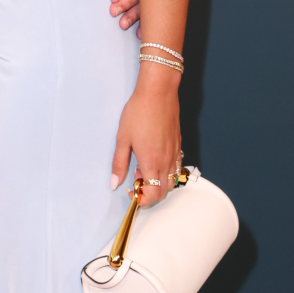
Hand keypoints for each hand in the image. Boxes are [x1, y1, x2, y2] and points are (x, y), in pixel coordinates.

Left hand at [110, 74, 180, 206]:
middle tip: (136, 177)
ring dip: (159, 180)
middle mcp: (167, 161)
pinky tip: (155, 156)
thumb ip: (119, 163)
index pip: (153, 195)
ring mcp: (175, 153)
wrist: (158, 92)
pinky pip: (177, 166)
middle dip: (150, 191)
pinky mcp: (178, 144)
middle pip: (164, 191)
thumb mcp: (123, 139)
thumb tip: (115, 183)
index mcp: (152, 162)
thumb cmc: (139, 112)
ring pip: (172, 179)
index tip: (132, 191)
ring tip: (144, 165)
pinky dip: (167, 169)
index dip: (142, 199)